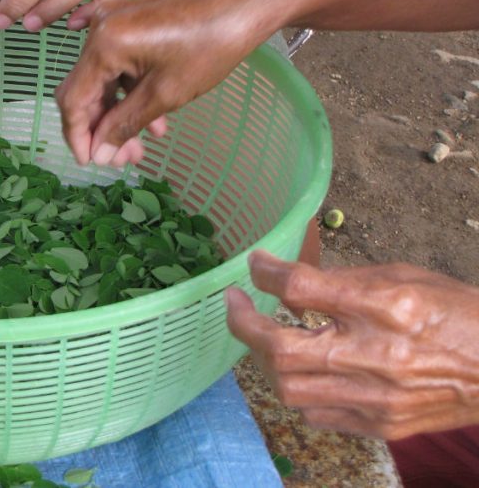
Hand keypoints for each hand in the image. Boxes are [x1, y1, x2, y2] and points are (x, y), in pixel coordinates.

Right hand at [54, 0, 276, 166]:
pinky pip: (120, 65)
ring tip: (140, 147)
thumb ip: (125, 124)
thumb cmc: (210, 47)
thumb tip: (99, 154)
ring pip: (105, 81)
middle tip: (122, 160)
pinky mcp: (132, 24)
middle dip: (101, 128)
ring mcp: (115, 24)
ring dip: (118, 114)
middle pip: (86, 90)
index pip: (73, 99)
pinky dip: (130, 93)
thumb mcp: (166, 94)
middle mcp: (99, 30)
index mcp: (103, 44)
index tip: (90, 164)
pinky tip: (154, 120)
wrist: (246, 2)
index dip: (78, 136)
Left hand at [227, 251, 478, 439]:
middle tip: (236, 304)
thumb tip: (289, 276)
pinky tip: (301, 369)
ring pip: (287, 387)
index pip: (301, 288)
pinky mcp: (378, 425)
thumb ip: (342, 278)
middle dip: (244, 324)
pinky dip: (297, 389)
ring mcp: (375, 397)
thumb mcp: (402, 276)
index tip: (255, 264)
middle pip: (279, 348)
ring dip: (266, 359)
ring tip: (265, 337)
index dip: (266, 272)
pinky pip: (314, 414)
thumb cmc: (455, 312)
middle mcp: (375, 355)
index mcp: (384, 307)